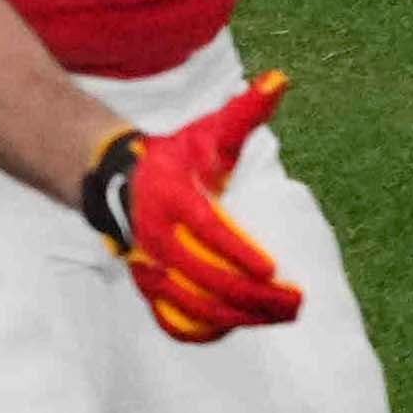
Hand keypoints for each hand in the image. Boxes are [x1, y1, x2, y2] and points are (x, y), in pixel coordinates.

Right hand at [83, 73, 304, 343]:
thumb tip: (281, 81)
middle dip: (252, 296)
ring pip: (190, 304)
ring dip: (237, 317)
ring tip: (281, 316)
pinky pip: (170, 318)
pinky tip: (238, 329)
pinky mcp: (146, 284)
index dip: (238, 252)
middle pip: (203, 277)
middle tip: (296, 302)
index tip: (273, 270)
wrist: (117, 181)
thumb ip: (244, 113)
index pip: (207, 231)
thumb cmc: (176, 157)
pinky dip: (201, 330)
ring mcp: (147, 265)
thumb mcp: (207, 134)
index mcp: (173, 198)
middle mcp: (155, 236)